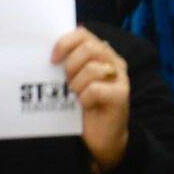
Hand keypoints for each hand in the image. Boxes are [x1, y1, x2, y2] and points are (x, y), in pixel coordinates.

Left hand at [53, 28, 132, 171]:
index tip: (52, 59)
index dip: (65, 43)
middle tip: (67, 83)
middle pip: (90, 48)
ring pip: (92, 69)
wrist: (102, 139)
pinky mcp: (121, 94)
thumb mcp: (74, 83)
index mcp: (102, 55)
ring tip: (76, 96)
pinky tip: (86, 106)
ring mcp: (120, 77)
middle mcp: (114, 62)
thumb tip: (55, 50)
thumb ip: (70, 65)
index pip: (84, 34)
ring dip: (77, 85)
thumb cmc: (84, 110)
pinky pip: (95, 89)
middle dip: (71, 66)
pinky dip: (84, 99)